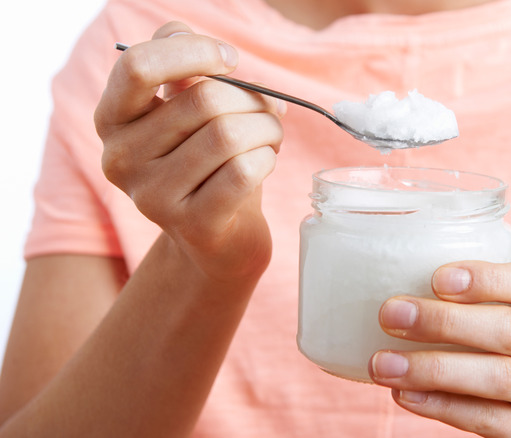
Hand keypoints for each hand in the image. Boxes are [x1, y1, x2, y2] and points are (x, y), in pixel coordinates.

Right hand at [94, 22, 284, 281]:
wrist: (218, 240)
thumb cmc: (207, 164)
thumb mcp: (188, 112)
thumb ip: (185, 69)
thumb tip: (208, 48)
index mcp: (113, 119)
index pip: (139, 66)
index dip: (194, 51)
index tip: (230, 59)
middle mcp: (122, 159)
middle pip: (203, 101)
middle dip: (252, 99)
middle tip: (268, 111)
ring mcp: (153, 197)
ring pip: (229, 135)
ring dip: (267, 128)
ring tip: (270, 137)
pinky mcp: (193, 225)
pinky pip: (244, 171)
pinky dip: (267, 158)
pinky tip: (265, 161)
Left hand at [369, 261, 510, 436]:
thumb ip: (483, 297)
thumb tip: (395, 276)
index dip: (487, 279)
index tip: (438, 277)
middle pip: (509, 332)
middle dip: (445, 322)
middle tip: (391, 313)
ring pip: (497, 379)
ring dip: (434, 369)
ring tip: (383, 363)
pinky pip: (486, 420)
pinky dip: (441, 406)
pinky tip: (404, 394)